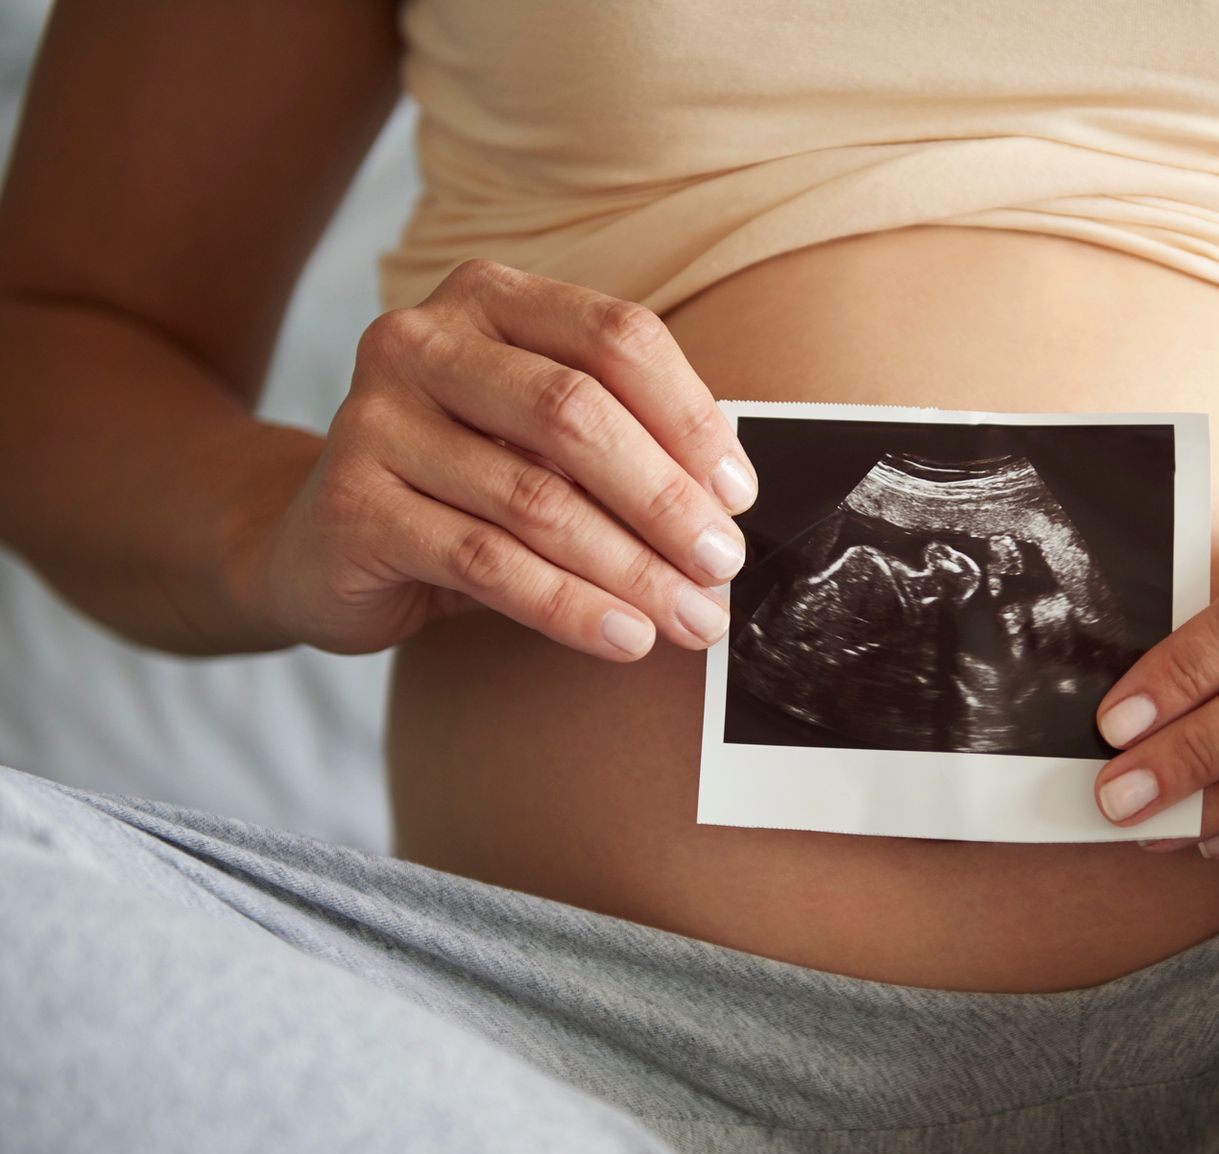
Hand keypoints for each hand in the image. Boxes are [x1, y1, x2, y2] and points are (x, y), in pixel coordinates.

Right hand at [244, 259, 757, 660]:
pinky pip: (487, 563)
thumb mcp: (543, 446)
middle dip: (667, 500)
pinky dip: (570, 607)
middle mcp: (423, 341)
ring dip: (632, 569)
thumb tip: (728, 505)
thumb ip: (623, 446)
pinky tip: (625, 637)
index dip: (690, 417)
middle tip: (724, 567)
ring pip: (536, 499)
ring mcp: (375, 419)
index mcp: (489, 299)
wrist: (326, 545)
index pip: (616, 338)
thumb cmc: (465, 487)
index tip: (739, 496)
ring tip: (693, 619)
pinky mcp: (352, 506)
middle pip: (577, 414)